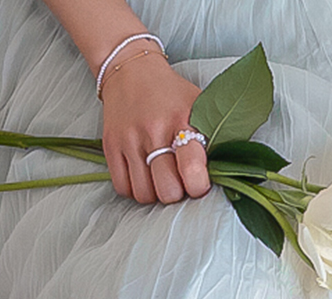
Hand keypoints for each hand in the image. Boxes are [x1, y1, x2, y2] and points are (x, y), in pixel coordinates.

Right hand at [100, 51, 210, 203]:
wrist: (132, 72)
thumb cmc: (171, 95)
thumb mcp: (197, 106)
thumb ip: (210, 137)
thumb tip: (220, 173)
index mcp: (182, 119)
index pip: (191, 167)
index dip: (198, 185)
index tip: (198, 183)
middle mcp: (154, 130)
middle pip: (167, 190)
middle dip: (175, 193)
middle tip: (178, 181)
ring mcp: (129, 140)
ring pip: (144, 195)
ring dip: (154, 193)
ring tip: (159, 178)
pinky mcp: (111, 147)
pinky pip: (123, 188)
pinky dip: (134, 190)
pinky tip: (142, 176)